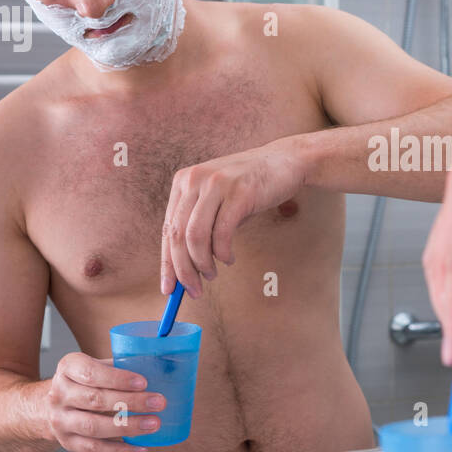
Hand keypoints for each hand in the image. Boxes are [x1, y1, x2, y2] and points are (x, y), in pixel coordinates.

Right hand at [45, 352, 165, 451]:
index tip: (143, 382)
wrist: (52, 406)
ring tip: (153, 424)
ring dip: (127, 427)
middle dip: (131, 402)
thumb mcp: (95, 366)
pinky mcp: (67, 442)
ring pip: (94, 427)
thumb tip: (155, 368)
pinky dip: (120, 451)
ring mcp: (61, 421)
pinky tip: (140, 449)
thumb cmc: (84, 382)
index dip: (118, 379)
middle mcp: (59, 395)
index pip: (91, 373)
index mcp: (68, 369)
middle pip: (96, 400)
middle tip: (158, 403)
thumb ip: (119, 366)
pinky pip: (95, 449)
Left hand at [160, 138, 307, 296]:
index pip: (168, 229)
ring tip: (212, 274)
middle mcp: (195, 180)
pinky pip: (222, 232)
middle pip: (178, 235)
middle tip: (192, 290)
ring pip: (196, 236)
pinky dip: (222, 253)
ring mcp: (217, 184)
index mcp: (183, 182)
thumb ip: (200, 225)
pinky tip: (228, 258)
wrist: (285, 161)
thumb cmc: (250, 186)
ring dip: (202, 264)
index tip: (169, 287)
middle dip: (183, 270)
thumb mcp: (217, 200)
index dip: (167, 262)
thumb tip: (186, 267)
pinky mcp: (239, 192)